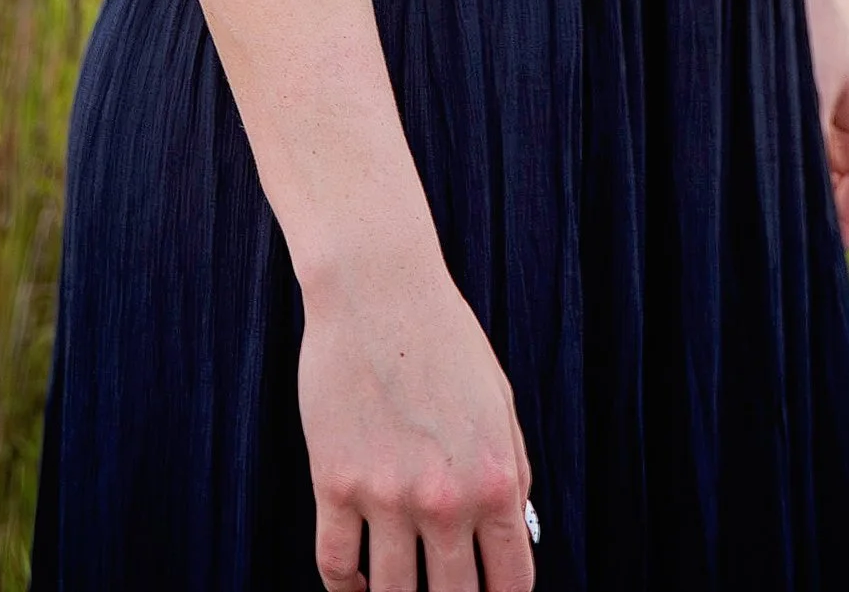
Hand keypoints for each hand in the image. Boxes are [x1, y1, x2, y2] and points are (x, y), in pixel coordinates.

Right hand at [300, 238, 535, 591]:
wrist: (378, 286)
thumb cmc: (445, 339)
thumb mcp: (499, 404)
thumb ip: (513, 476)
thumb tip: (515, 539)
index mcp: (495, 481)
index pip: (510, 585)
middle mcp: (444, 499)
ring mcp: (385, 495)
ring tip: (399, 591)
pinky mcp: (333, 482)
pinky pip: (335, 566)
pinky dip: (347, 589)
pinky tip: (359, 584)